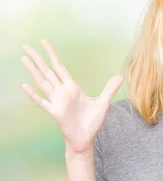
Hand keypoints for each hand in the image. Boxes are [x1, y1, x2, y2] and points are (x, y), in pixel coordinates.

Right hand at [20, 40, 122, 154]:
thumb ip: (110, 89)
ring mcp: (57, 102)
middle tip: (26, 45)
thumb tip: (120, 76)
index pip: (59, 67)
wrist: (86, 139)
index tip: (44, 42)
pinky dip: (34, 95)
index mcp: (72, 88)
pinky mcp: (55, 113)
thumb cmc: (92, 122)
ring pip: (42, 83)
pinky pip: (42, 102)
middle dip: (37, 58)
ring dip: (33, 71)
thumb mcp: (104, 102)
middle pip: (47, 71)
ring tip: (24, 58)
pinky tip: (25, 86)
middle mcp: (62, 92)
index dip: (52, 54)